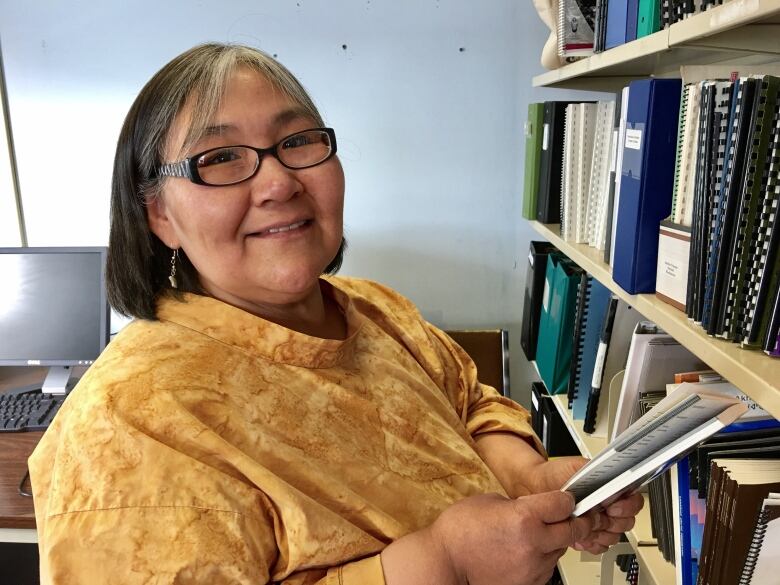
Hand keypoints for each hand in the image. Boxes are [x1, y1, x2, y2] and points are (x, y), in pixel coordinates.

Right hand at [430, 491, 594, 584]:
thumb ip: (519, 504)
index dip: (566, 498)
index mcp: (524, 516)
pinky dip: (541, 558)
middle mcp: (533, 543)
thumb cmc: (460, 531)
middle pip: (573, 529)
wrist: (445, 561)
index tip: (565, 498)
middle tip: (573, 516)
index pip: (564, 503)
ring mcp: (533, 567)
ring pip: (560, 549)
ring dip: (555, 540)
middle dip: (575, 520)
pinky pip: (547, 567)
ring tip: (534, 535)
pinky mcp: (529, 584)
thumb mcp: (490, 500)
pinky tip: (524, 551)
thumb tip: (535, 506)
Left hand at [519, 457, 643, 553]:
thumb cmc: (557, 474)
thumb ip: (597, 471)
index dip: (627, 506)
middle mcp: (609, 506)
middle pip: (626, 522)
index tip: (612, 507)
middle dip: (612, 522)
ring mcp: (599, 521)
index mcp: (612, 488)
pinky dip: (591, 543)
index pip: (634, 501)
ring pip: (613, 536)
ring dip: (599, 533)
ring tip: (584, 525)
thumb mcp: (578, 465)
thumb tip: (611, 477)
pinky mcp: (588, 534)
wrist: (537, 485)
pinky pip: (599, 546)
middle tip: (596, 516)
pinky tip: (580, 535)